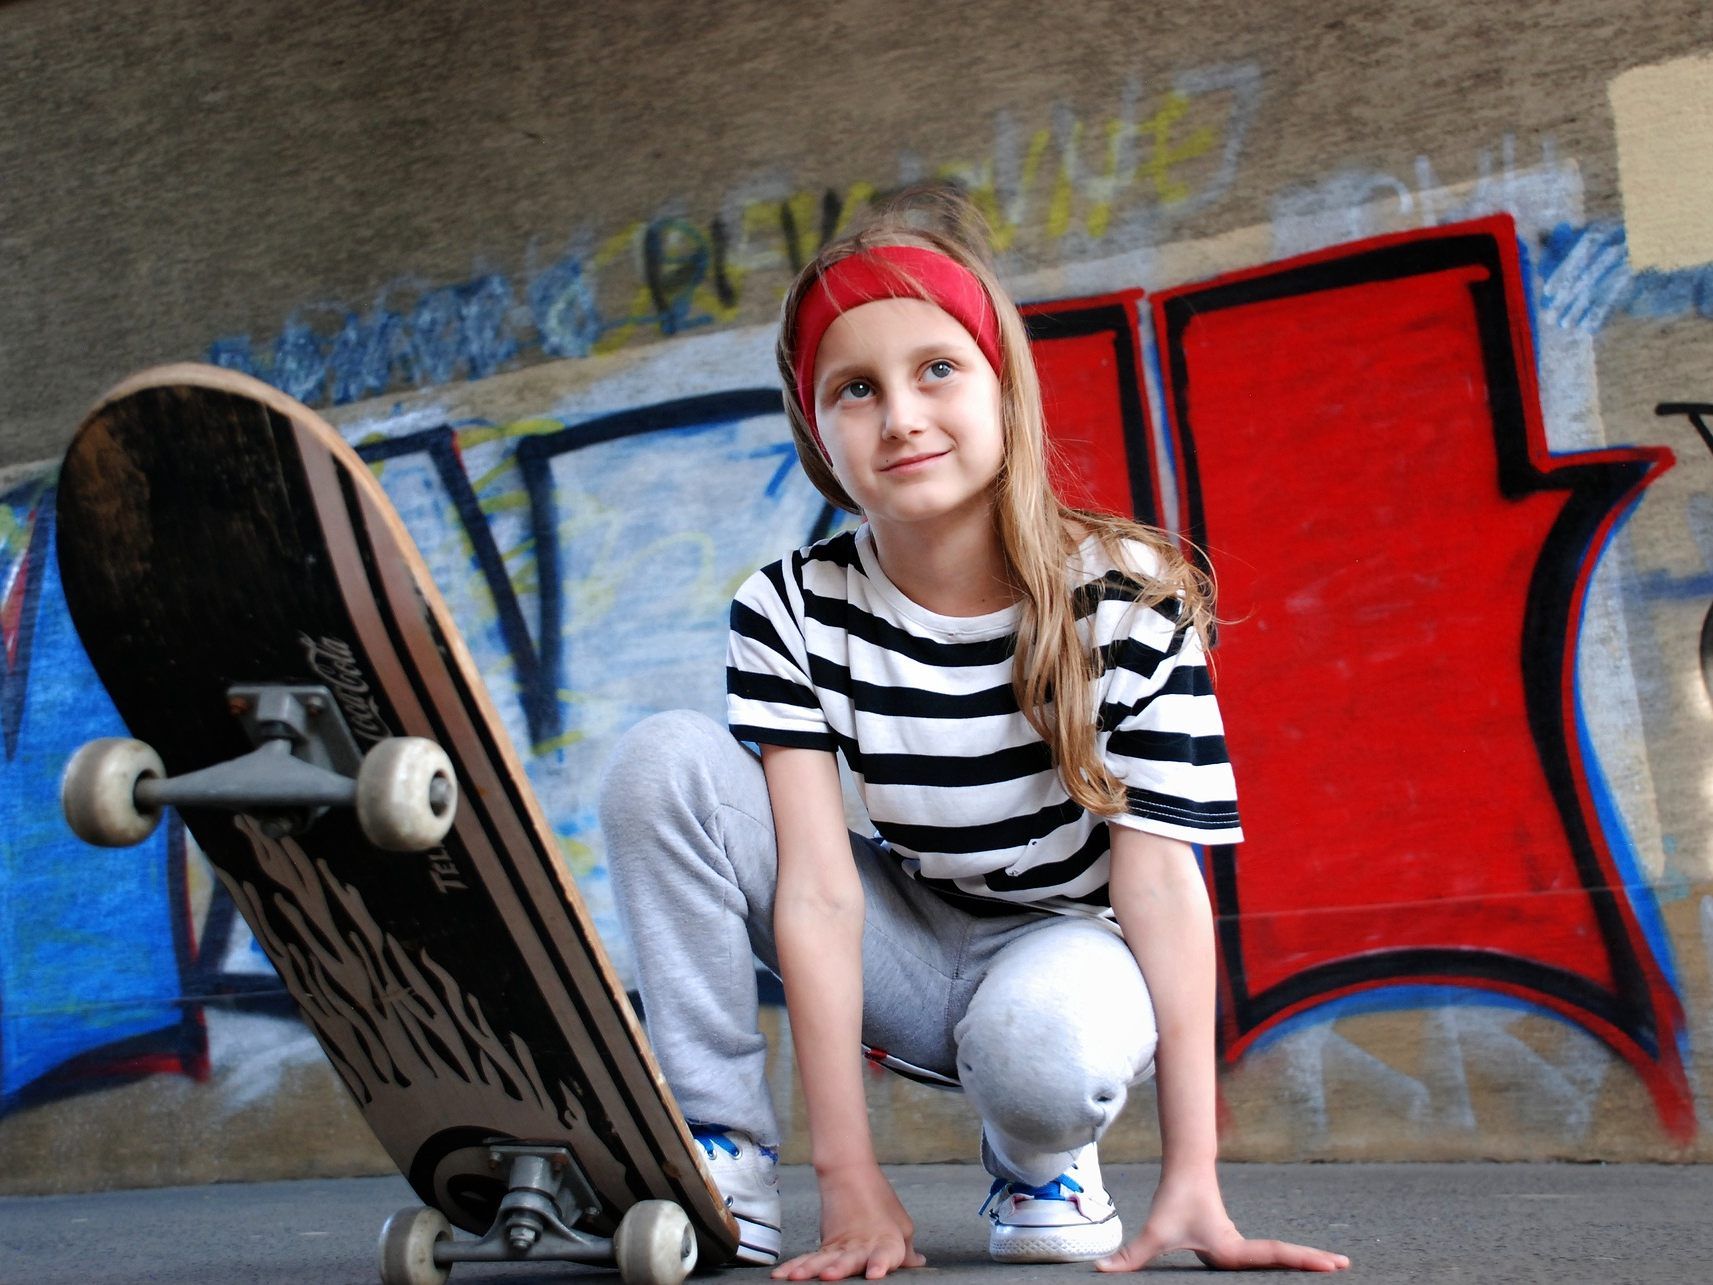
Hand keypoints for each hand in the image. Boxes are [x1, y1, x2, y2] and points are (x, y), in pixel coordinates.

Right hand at [772, 1163, 926, 1280]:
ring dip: (810, 1269)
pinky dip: (795, 1266)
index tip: (875, 1273)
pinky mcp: (825, 1243)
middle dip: (840, 1269)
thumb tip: (918, 1264)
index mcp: (886, 1241)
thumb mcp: (901, 1225)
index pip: (885, 1253)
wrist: (849, 1172)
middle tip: (829, 1276)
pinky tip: (782, 1276)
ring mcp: (840, 1244)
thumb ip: (906, 1250)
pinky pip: (809, 1258)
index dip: (880, 1263)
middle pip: (850, 1259)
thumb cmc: (879, 1200)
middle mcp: (861, 1245)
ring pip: (823, 1259)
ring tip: (797, 1277)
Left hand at [1095, 1173, 1348, 1272]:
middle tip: (1346, 1266)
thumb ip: (1130, 1256)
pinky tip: (1303, 1269)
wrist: (1183, 1171)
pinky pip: (1269, 1255)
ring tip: (1339, 1265)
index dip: (1300, 1260)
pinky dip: (1290, 1261)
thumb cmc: (1172, 1203)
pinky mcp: (1236, 1245)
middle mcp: (1242, 1249)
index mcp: (1231, 1248)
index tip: (1329, 1262)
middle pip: (1284, 1257)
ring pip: (1279, 1255)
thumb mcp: (1153, 1233)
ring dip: (1306, 1260)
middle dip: (1314, 1262)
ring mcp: (1242, 1247)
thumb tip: (1101, 1272)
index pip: (1273, 1255)